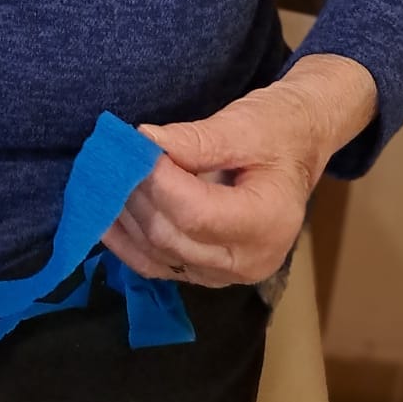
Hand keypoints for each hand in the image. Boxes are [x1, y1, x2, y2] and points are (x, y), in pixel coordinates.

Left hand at [101, 56, 377, 287]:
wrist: (298, 146)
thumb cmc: (277, 130)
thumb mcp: (244, 125)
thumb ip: (194, 140)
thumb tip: (142, 141)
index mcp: (270, 222)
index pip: (196, 213)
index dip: (156, 181)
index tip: (133, 146)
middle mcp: (251, 260)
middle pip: (171, 236)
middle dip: (135, 195)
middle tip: (112, 157)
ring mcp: (227, 275)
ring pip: (157, 254)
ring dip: (125, 216)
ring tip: (105, 177)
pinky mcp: (205, 274)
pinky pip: (155, 265)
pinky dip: (126, 239)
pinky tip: (104, 212)